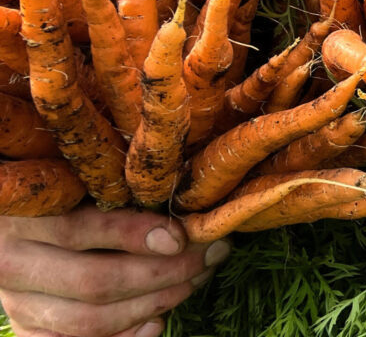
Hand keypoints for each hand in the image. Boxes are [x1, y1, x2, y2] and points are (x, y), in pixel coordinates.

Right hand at [0, 205, 230, 336]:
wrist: (14, 230)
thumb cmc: (59, 192)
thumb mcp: (75, 181)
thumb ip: (114, 190)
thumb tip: (181, 211)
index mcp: (23, 218)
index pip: (79, 230)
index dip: (133, 235)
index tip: (180, 236)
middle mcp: (12, 264)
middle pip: (95, 282)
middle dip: (163, 273)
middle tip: (208, 256)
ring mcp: (18, 303)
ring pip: (91, 320)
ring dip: (153, 304)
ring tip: (194, 281)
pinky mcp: (28, 328)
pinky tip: (157, 322)